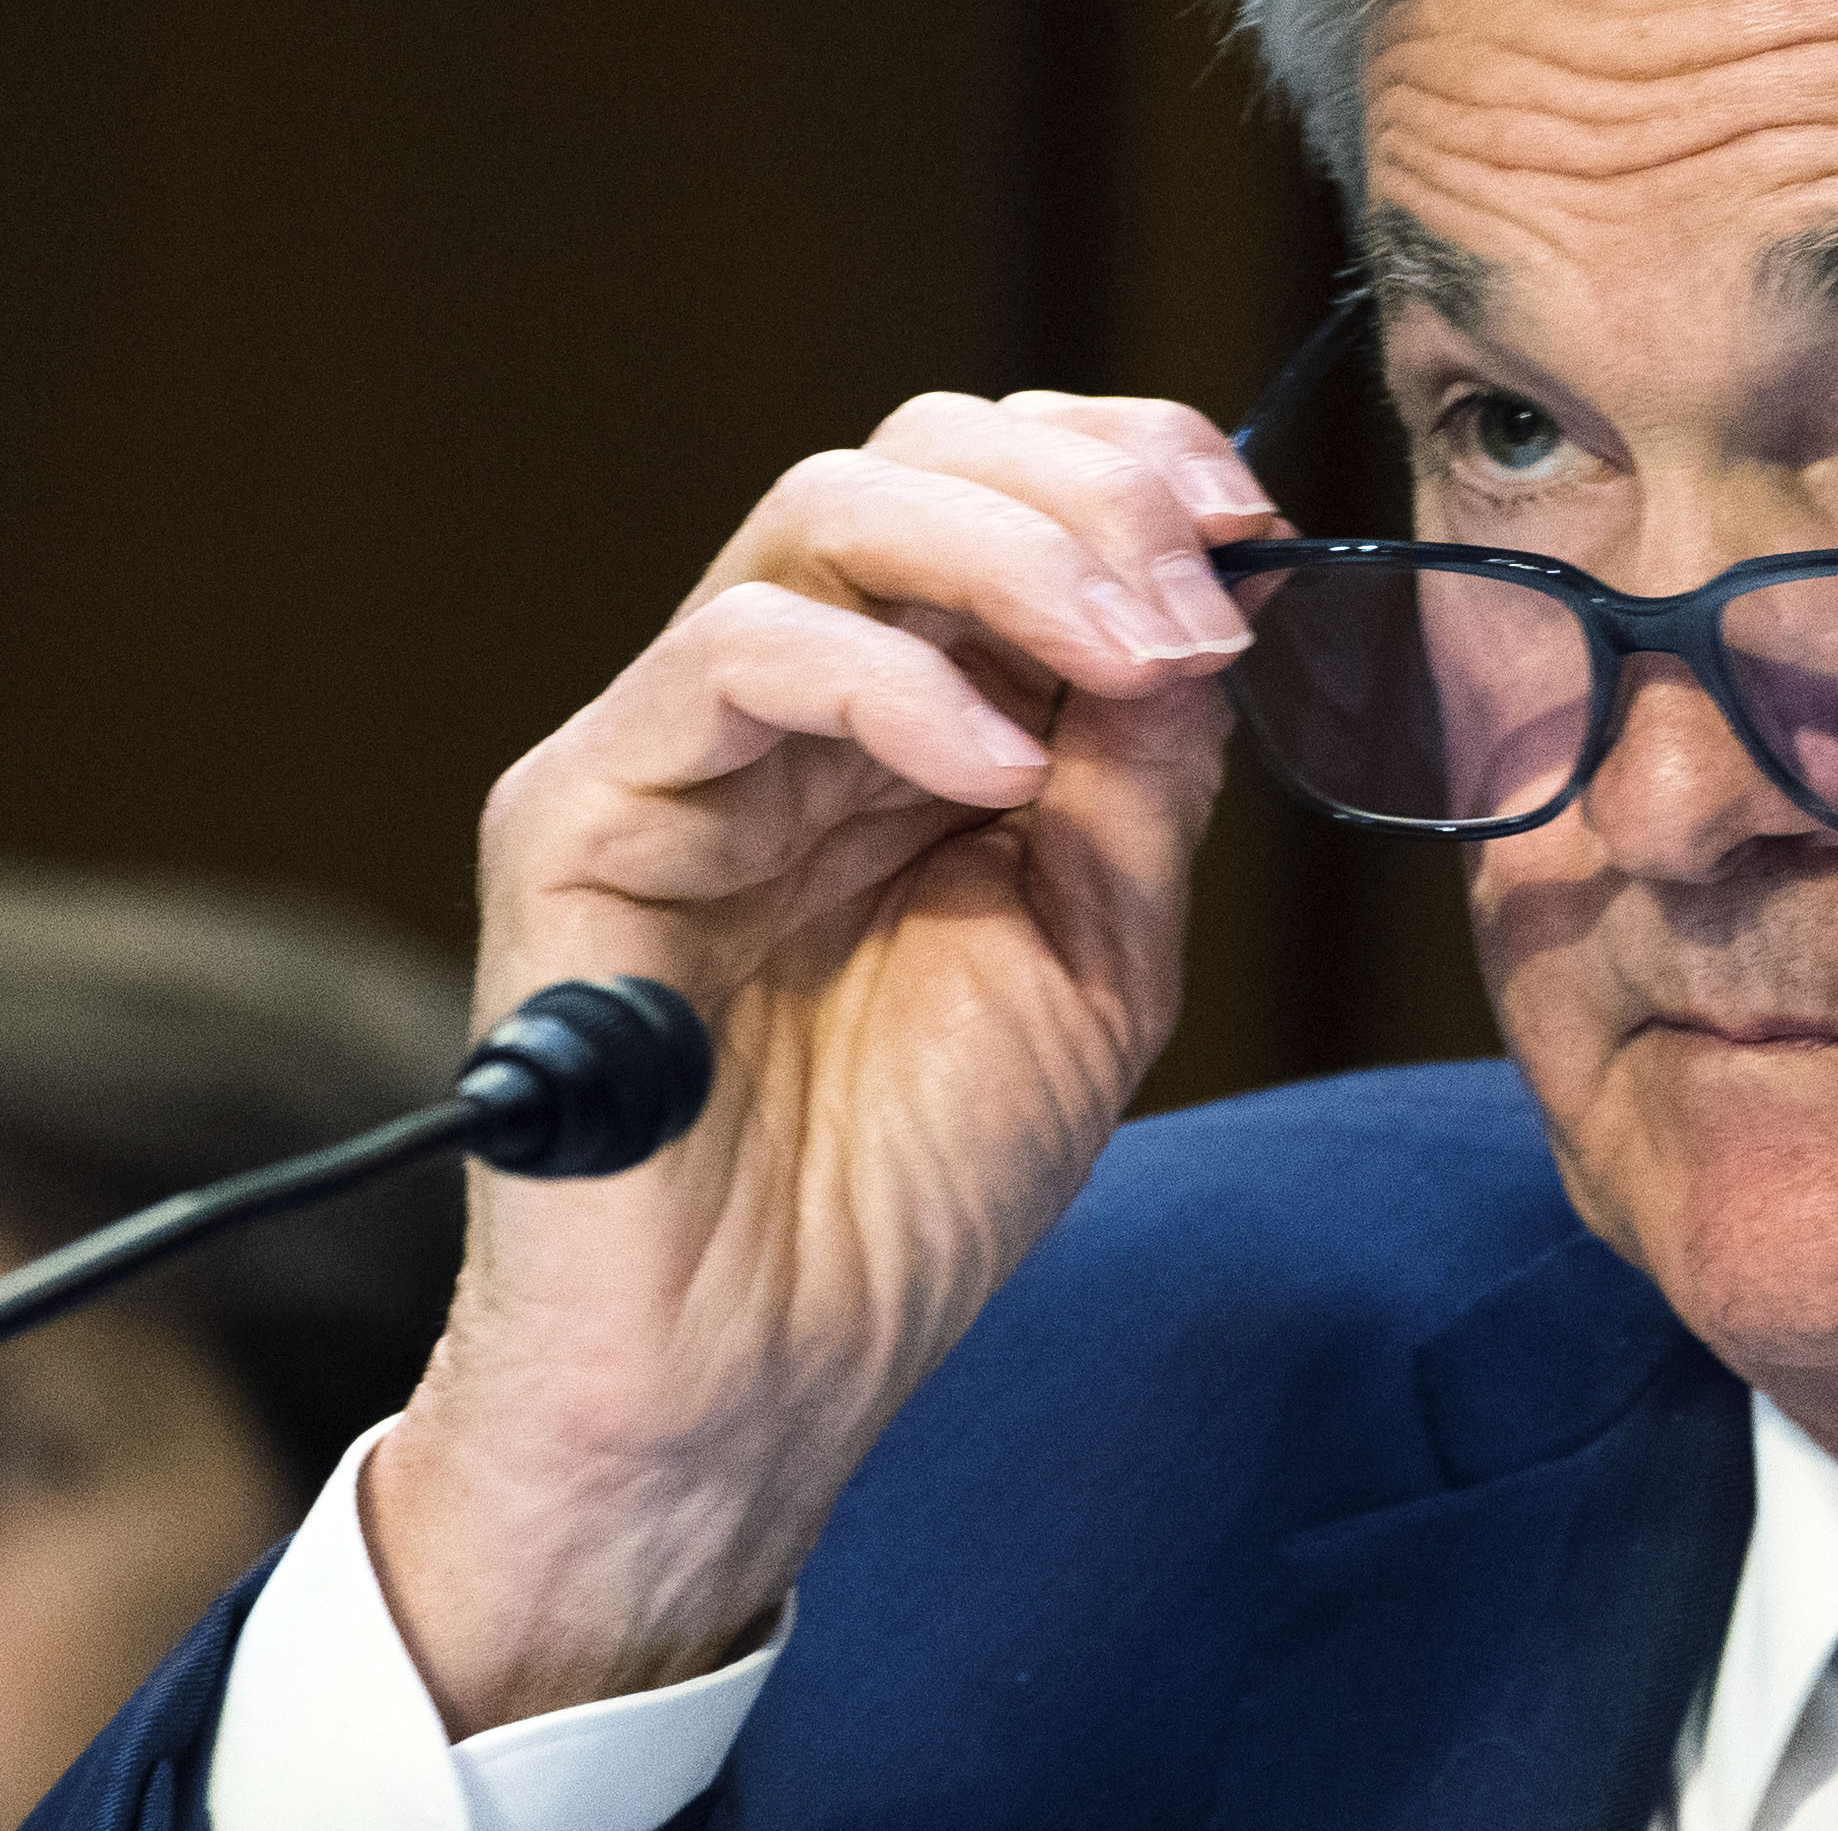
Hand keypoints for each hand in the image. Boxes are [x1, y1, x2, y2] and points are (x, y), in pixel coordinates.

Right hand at [361, 390, 1277, 1732]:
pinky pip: (732, 656)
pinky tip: (996, 769)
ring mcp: (681, 742)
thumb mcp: (1096, 954)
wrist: (756, 1382)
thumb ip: (1139, 777)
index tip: (1256, 526)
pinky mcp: (581, 811)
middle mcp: (792, 701)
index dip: (1129, 465)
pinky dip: (890, 682)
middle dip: (1088, 487)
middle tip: (1203, 588)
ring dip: (1014, 554)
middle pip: (914, 455)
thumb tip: (1215, 604)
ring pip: (825, 512)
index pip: (1002, 489)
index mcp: (913, 717)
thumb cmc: (908, 1190)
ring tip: (1131, 654)